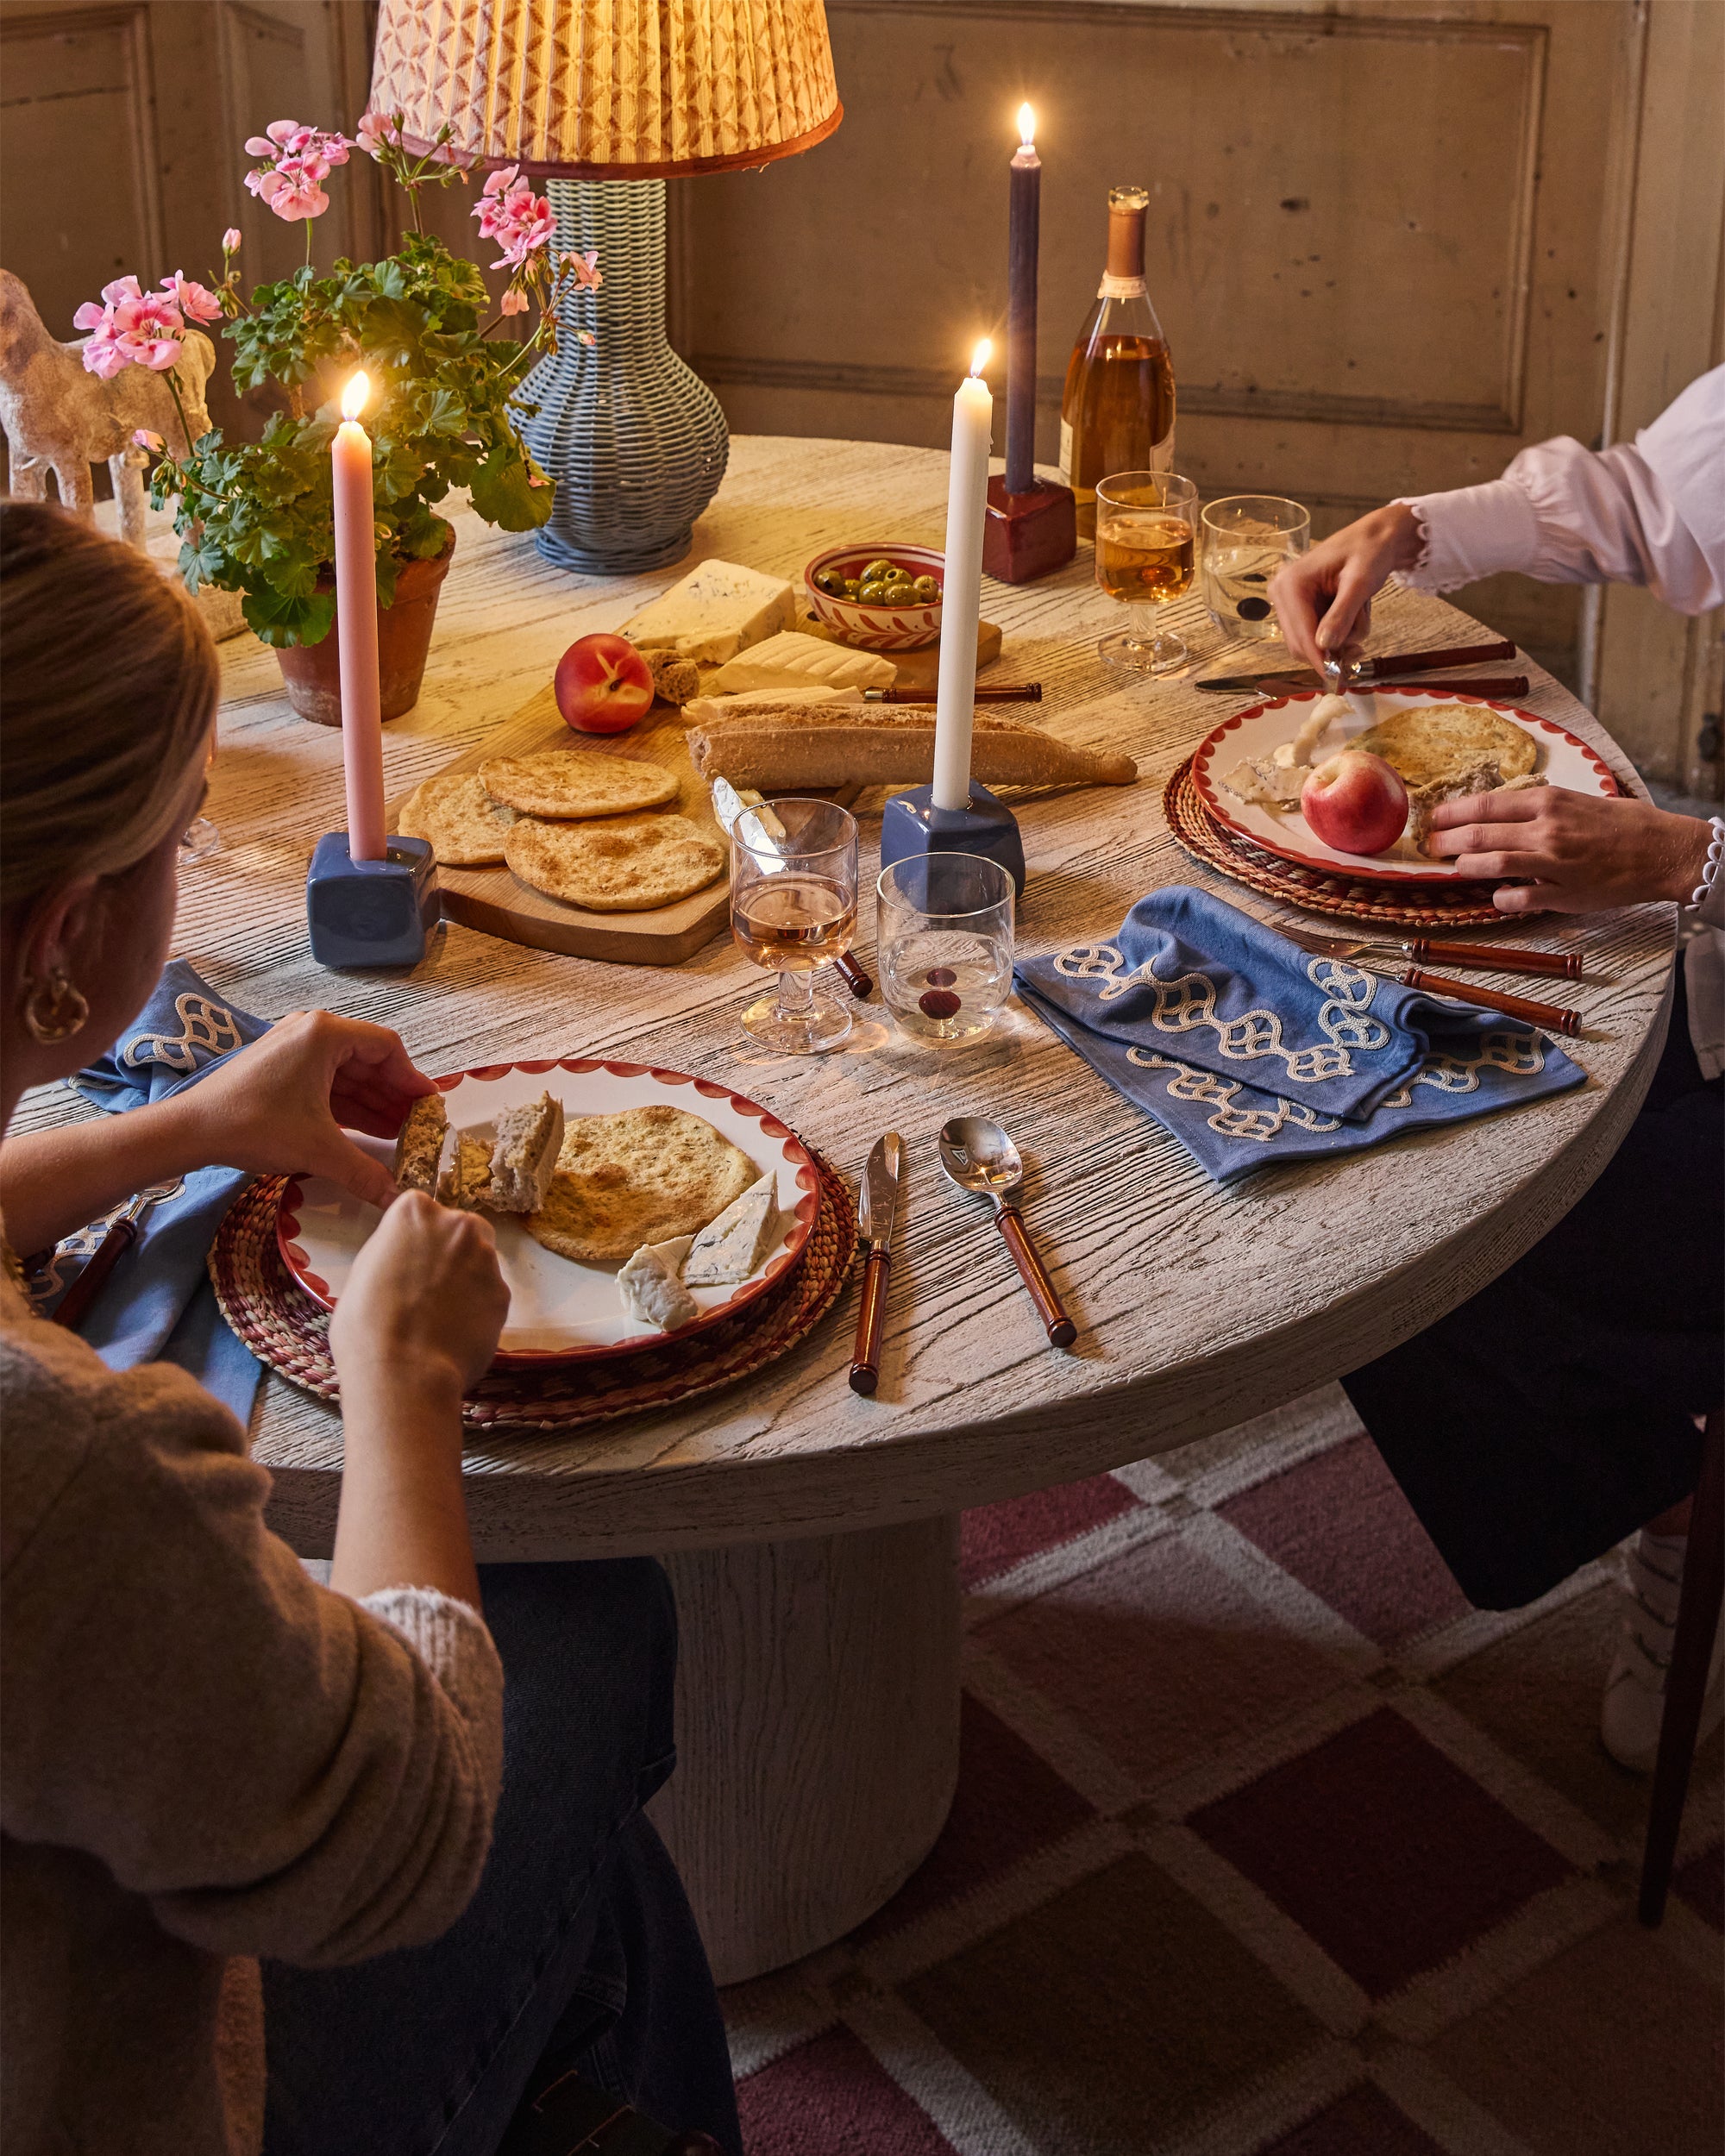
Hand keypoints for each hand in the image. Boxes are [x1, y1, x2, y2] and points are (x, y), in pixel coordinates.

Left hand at [176, 1010, 435, 1210]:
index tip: (429, 1107)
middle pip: (370, 1061)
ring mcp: (294, 1049)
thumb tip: (398, 1198)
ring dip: (373, 1104)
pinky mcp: (281, 1068)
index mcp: (325, 1035)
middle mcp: (312, 1033)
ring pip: (348, 1074)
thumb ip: (365, 1172)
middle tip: (417, 1126)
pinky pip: (327, 1083)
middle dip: (394, 1096)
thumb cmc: (253, 1123)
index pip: (388, 1048)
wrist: (191, 1130)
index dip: (412, 1080)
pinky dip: (348, 1106)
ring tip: (397, 1135)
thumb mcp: (318, 1148)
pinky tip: (365, 1132)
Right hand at [330, 1190, 509, 1401]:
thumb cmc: (367, 1326)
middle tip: (426, 1289)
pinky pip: (490, 1296)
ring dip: (466, 1282)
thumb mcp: (364, 1271)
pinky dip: (478, 1310)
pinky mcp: (504, 1294)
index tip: (408, 1260)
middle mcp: (458, 1225)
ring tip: (439, 1318)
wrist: (403, 1372)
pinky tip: (455, 1333)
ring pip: (479, 1263)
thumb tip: (406, 1257)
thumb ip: (394, 1250)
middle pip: (460, 1230)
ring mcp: (486, 1259)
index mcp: (416, 1212)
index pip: (421, 1211)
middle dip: (449, 1253)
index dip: (415, 1239)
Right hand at [1268, 503, 1423, 674]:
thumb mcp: (1360, 583)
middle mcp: (1283, 592)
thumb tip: (1324, 646)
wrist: (1375, 538)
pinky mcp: (1299, 607)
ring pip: (1308, 643)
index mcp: (1292, 583)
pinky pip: (1314, 635)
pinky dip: (1337, 634)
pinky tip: (1352, 617)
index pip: (1300, 634)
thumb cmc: (1369, 551)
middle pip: (1299, 644)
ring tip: (1361, 617)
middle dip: (1331, 650)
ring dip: (1338, 641)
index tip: (1337, 680)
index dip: (1319, 659)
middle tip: (1359, 652)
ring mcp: (1289, 601)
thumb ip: (1341, 615)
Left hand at [1427, 787, 1714, 913]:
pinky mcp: (1562, 894)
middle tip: (1430, 848)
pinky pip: (1517, 899)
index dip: (1451, 814)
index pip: (1485, 805)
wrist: (1662, 850)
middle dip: (1446, 842)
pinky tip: (1497, 896)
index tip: (1433, 819)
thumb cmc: (1623, 823)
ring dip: (1465, 869)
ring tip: (1454, 869)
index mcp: (1548, 801)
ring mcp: (1552, 863)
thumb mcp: (1579, 800)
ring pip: (1491, 865)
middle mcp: (1546, 830)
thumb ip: (1541, 807)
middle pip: (1479, 836)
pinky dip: (1500, 898)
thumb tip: (1503, 813)